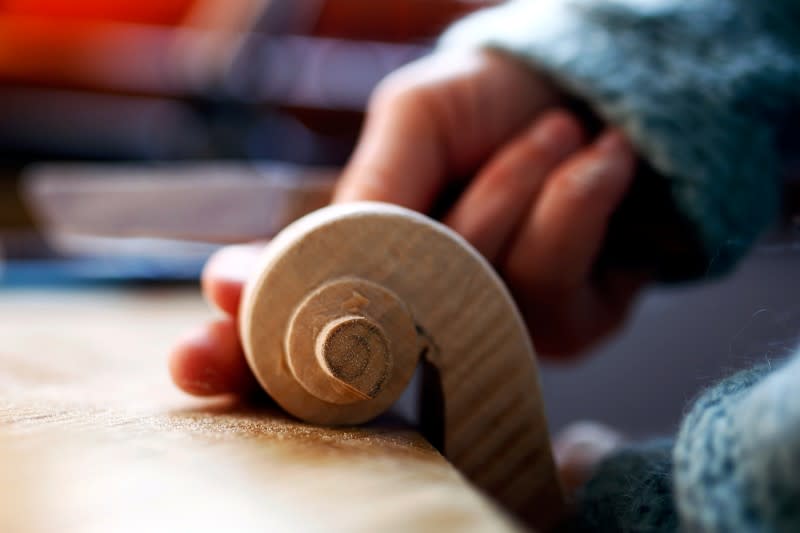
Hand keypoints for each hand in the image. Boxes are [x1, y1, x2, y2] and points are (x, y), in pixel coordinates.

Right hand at [169, 49, 645, 396]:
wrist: (602, 94)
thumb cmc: (493, 102)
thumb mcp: (417, 119)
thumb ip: (374, 189)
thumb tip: (316, 258)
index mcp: (369, 259)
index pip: (295, 320)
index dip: (243, 348)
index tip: (196, 360)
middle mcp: (423, 310)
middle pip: (368, 351)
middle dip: (347, 321)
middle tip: (329, 286)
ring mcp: (492, 329)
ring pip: (474, 291)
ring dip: (508, 186)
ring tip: (547, 131)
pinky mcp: (568, 330)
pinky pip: (553, 280)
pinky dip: (574, 196)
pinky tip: (596, 157)